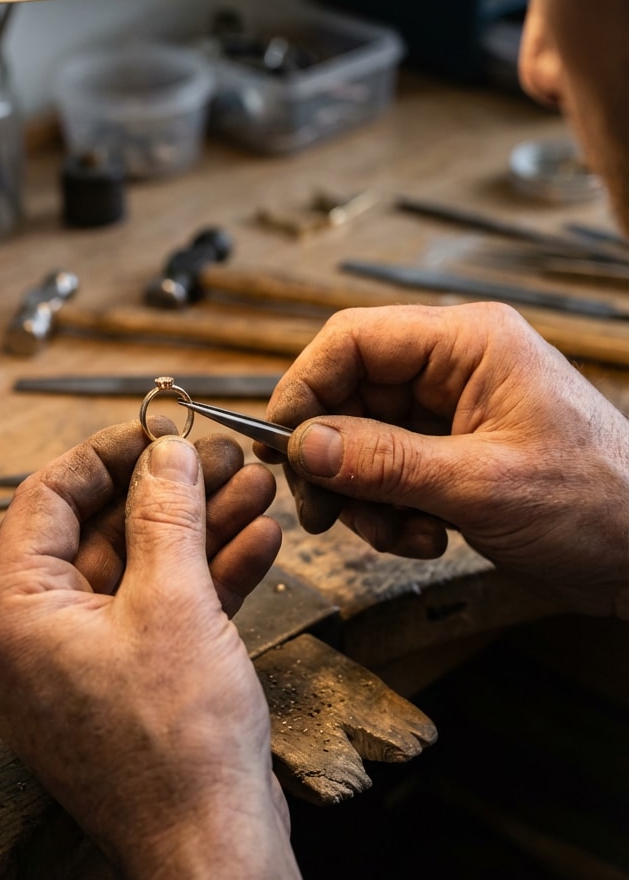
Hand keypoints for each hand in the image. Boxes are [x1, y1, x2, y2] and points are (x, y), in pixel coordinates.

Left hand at [0, 422, 341, 879]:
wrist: (212, 851)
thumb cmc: (176, 742)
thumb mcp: (174, 601)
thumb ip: (166, 512)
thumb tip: (165, 451)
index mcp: (10, 614)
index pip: (48, 500)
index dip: (108, 454)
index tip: (160, 429)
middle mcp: (29, 641)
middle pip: (100, 534)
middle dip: (170, 493)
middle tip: (224, 457)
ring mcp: (75, 669)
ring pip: (136, 573)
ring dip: (197, 530)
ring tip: (255, 488)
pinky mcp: (119, 690)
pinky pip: (152, 616)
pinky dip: (200, 580)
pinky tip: (257, 540)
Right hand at [260, 303, 628, 617]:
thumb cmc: (601, 503)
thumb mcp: (482, 484)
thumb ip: (386, 462)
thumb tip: (306, 445)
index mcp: (468, 344)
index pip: (353, 340)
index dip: (306, 387)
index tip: (281, 444)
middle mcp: (453, 370)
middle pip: (349, 395)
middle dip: (335, 460)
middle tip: (325, 513)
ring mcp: (450, 414)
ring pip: (361, 442)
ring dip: (364, 497)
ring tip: (399, 535)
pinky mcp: (449, 456)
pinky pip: (386, 475)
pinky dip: (389, 513)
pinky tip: (425, 539)